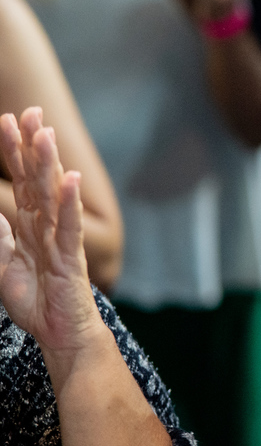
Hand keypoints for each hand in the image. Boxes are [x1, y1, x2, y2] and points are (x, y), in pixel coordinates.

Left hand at [0, 109, 100, 353]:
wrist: (60, 334)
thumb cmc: (37, 302)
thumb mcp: (5, 266)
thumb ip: (0, 237)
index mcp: (31, 225)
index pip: (22, 181)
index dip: (15, 152)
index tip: (10, 120)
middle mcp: (47, 225)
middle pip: (38, 179)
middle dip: (32, 145)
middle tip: (29, 111)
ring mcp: (60, 239)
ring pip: (51, 195)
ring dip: (48, 163)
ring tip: (44, 134)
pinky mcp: (70, 257)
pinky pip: (67, 226)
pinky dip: (67, 202)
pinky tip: (68, 179)